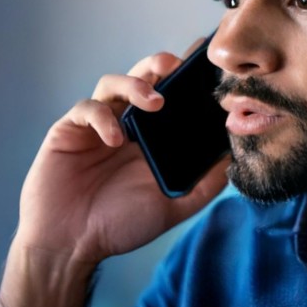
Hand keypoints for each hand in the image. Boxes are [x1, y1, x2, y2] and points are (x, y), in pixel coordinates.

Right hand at [16, 40, 229, 266]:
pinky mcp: (70, 129)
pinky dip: (103, 118)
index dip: (187, 75)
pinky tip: (115, 140)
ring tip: (154, 103)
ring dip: (135, 85)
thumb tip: (236, 156)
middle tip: (176, 66)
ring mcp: (97, 125)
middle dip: (160, 65)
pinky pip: (86, 109)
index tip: (207, 63)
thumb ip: (205, 184)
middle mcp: (125, 124)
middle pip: (142, 77)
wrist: (71, 244)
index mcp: (151, 137)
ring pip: (113, 83)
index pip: (172, 94)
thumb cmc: (119, 224)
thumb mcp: (173, 205)